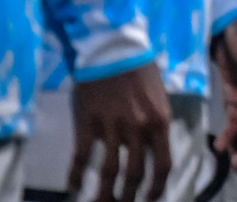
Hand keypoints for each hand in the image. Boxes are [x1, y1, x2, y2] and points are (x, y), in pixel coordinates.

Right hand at [70, 61, 171, 201]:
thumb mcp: (159, 97)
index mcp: (159, 121)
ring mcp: (111, 127)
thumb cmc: (140, 71)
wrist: (113, 50)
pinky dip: (76, 176)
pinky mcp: (87, 124)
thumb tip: (153, 148)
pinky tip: (74, 187)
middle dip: (130, 195)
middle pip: (135, 174)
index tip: (151, 197)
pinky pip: (81, 158)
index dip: (157, 187)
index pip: (163, 165)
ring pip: (109, 171)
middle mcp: (138, 128)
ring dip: (105, 193)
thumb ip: (156, 123)